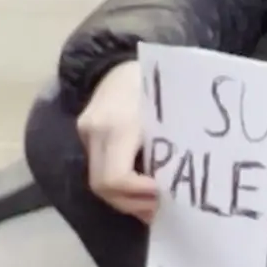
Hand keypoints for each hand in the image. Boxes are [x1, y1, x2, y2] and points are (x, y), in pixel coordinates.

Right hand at [77, 59, 157, 221]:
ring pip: (97, 182)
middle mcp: (95, 130)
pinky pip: (98, 168)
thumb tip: (183, 185)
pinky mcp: (83, 132)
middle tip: (161, 210)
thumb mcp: (172, 110)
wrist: (123, 56)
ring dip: (125, 199)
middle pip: (102, 187)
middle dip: (132, 204)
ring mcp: (85, 132)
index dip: (139, 195)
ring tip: (153, 204)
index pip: (115, 178)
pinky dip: (119, 185)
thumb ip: (172, 145)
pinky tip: (140, 189)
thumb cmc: (160, 81)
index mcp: (119, 124)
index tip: (164, 196)